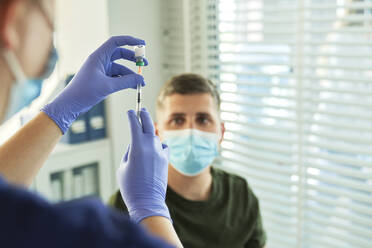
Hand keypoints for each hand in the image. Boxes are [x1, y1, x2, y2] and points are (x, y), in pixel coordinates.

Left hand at [42, 36, 147, 133]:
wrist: (71, 104)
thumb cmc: (84, 92)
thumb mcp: (108, 86)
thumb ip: (126, 82)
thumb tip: (141, 79)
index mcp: (98, 57)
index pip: (116, 42)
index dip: (130, 41)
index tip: (143, 44)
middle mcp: (100, 61)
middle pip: (121, 54)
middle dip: (134, 59)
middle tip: (145, 64)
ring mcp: (101, 70)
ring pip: (121, 68)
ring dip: (131, 74)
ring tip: (141, 83)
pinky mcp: (102, 80)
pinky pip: (117, 77)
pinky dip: (126, 81)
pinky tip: (133, 87)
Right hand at [117, 108, 170, 223]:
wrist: (147, 201)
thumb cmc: (130, 187)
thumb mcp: (123, 167)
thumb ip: (129, 152)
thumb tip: (135, 143)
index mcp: (137, 147)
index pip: (134, 125)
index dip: (131, 116)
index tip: (129, 112)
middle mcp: (150, 146)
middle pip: (148, 124)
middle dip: (144, 115)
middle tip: (141, 110)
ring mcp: (160, 152)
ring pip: (155, 136)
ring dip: (150, 132)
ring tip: (146, 129)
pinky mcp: (166, 160)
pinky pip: (163, 146)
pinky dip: (160, 145)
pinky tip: (156, 147)